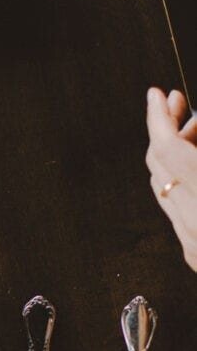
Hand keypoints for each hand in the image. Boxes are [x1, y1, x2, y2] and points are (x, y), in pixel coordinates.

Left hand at [146, 88, 196, 268]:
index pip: (168, 149)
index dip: (159, 117)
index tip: (158, 95)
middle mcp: (195, 224)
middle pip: (160, 166)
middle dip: (167, 130)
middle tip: (178, 104)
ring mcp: (193, 244)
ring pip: (165, 188)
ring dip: (175, 156)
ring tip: (196, 130)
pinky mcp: (195, 255)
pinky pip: (177, 210)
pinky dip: (183, 183)